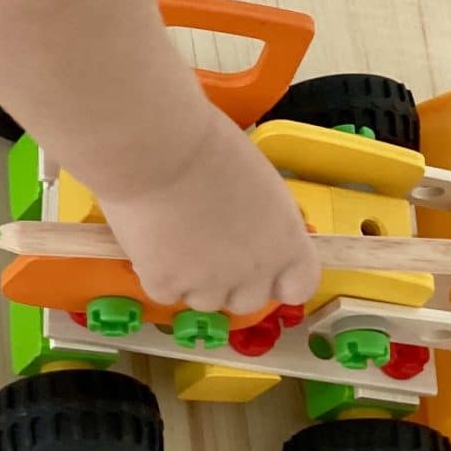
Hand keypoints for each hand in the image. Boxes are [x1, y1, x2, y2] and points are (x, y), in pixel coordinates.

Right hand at [98, 115, 320, 313]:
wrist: (160, 151)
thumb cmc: (210, 149)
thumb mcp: (261, 186)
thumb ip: (265, 222)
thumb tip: (251, 234)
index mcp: (286, 243)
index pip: (298, 286)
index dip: (279, 279)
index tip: (263, 268)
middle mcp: (254, 272)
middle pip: (247, 301)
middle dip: (230, 282)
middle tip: (207, 248)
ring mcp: (209, 284)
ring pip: (203, 300)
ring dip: (191, 279)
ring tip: (173, 237)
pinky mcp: (167, 286)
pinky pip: (164, 291)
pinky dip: (155, 272)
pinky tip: (152, 238)